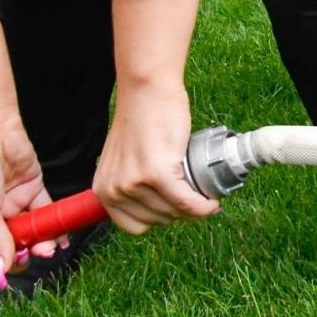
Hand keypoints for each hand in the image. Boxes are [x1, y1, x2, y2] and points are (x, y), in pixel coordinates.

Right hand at [0, 109, 53, 300]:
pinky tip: (60, 238)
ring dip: (37, 245)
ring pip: (27, 234)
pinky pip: (44, 215)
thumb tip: (2, 269)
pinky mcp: (31, 191)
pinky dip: (53, 227)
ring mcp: (10, 206)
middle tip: (25, 262)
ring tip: (46, 250)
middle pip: (2, 250)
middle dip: (15, 260)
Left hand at [95, 79, 218, 233]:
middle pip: (157, 220)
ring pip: (174, 212)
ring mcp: (135, 184)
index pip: (134, 225)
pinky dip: (203, 206)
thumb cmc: (142, 118)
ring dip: (194, 209)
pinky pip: (186, 202)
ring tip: (204, 194)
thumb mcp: (124, 158)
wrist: (147, 91)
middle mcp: (115, 191)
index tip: (176, 208)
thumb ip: (130, 181)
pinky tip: (212, 203)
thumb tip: (159, 204)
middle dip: (180, 212)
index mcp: (104, 190)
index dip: (160, 219)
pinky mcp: (158, 174)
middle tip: (196, 195)